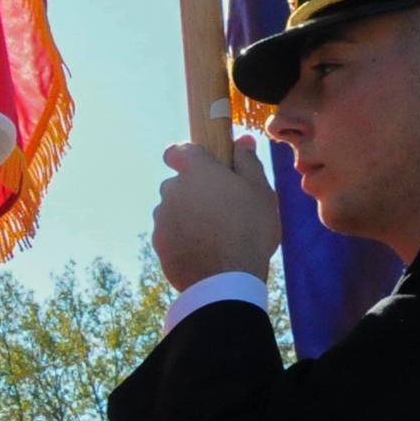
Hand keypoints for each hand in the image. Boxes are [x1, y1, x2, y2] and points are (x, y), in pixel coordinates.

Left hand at [150, 145, 280, 291]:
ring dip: (188, 215)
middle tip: (222, 208)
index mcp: (195, 171)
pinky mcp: (158, 243)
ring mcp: (161, 218)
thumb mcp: (260, 191)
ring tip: (216, 233)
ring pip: (173, 209)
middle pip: (178, 183)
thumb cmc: (250, 229)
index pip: (178, 151)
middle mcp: (171, 190)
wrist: (226, 280)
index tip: (203, 166)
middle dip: (195, 191)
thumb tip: (241, 140)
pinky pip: (170, 233)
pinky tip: (205, 250)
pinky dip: (183, 237)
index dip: (188, 156)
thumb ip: (247, 162)